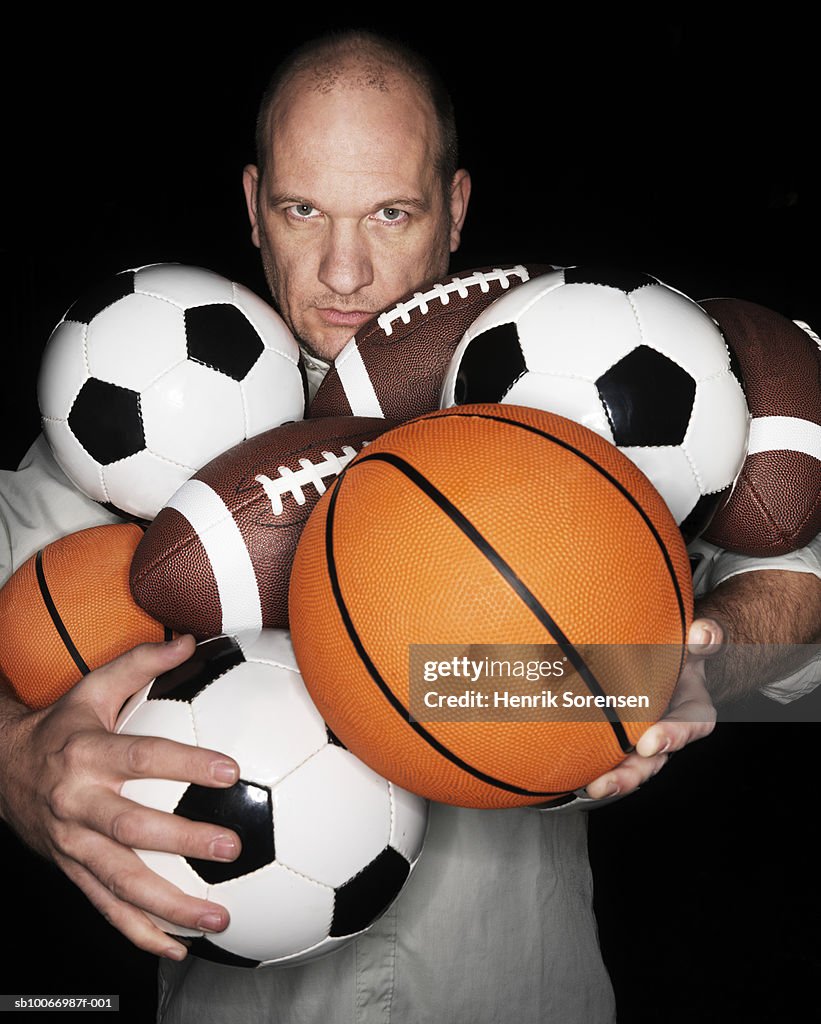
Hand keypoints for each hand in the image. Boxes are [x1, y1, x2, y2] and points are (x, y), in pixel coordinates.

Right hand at [0, 637, 240, 959]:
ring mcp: (72, 845)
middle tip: (232, 849)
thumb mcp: (94, 687)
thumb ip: (142, 664)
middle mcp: (78, 804)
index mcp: (87, 755)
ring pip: (121, 883)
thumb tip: (193, 641)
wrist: (1, 768)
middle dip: (183, 842)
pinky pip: (106, 909)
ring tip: (219, 918)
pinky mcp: (72, 872)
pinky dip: (141, 934)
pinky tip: (178, 949)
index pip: (143, 759)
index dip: (186, 765)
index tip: (231, 771)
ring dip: (170, 906)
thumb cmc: (62, 725)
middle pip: (132, 830)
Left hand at [583, 619, 721, 799]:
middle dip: (632, 773)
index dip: (672, 737)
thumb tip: (702, 633)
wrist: (674, 661)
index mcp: (694, 711)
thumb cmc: (684, 652)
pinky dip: (593, 764)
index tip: (649, 743)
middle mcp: (670, 732)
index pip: (690, 726)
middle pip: (655, 760)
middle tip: (610, 781)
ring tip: (591, 786)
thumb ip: (706, 638)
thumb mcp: (698, 643)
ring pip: (632, 765)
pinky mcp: (622, 739)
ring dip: (613, 778)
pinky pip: (610, 756)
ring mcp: (645, 739)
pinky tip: (570, 772)